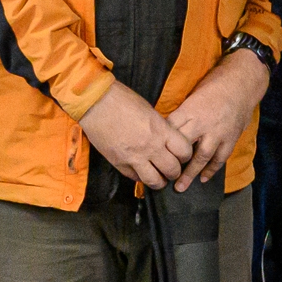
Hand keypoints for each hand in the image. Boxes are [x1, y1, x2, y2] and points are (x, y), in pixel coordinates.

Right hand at [77, 80, 193, 190]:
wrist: (95, 102)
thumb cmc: (122, 100)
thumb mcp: (150, 111)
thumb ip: (160, 128)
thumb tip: (166, 139)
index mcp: (161, 131)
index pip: (185, 152)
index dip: (186, 155)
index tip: (182, 155)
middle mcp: (150, 147)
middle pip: (173, 170)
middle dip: (175, 171)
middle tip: (171, 168)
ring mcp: (134, 158)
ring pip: (155, 181)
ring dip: (160, 181)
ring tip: (159, 177)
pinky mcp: (119, 163)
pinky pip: (135, 178)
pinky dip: (140, 177)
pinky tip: (141, 171)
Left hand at [165, 51, 271, 190]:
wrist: (242, 83)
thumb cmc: (214, 85)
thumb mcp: (192, 95)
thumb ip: (182, 113)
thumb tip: (166, 128)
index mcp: (190, 110)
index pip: (171, 130)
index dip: (160, 143)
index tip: (151, 153)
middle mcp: (203, 123)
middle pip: (183, 147)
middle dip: (172, 163)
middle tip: (161, 176)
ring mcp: (218, 133)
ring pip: (202, 157)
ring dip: (191, 173)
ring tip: (181, 187)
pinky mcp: (230, 138)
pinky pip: (220, 158)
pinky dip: (211, 169)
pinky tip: (203, 178)